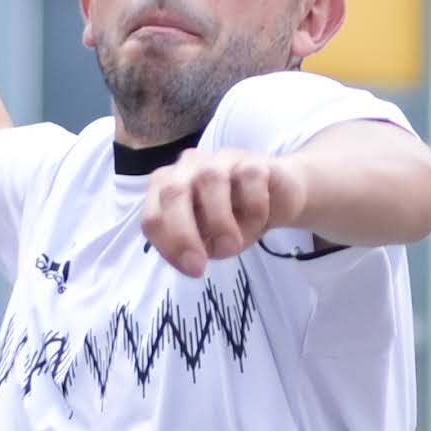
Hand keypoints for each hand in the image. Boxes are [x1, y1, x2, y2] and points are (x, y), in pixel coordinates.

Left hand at [137, 149, 301, 276]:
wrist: (277, 199)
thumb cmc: (233, 220)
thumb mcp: (207, 242)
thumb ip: (191, 249)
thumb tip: (189, 259)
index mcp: (167, 189)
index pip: (152, 217)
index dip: (168, 246)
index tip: (193, 270)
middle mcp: (187, 168)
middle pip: (172, 193)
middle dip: (183, 234)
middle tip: (201, 265)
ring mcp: (219, 159)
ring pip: (210, 181)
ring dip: (221, 222)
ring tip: (235, 245)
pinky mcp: (252, 160)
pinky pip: (249, 180)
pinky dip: (254, 208)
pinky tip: (259, 220)